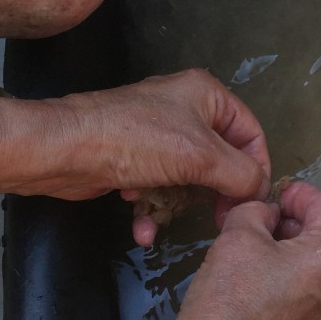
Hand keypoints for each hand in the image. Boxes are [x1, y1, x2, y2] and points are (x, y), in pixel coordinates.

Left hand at [0, 69, 270, 241]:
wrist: (62, 150)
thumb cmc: (137, 142)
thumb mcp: (201, 156)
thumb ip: (242, 174)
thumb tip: (258, 192)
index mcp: (206, 94)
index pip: (251, 133)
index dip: (257, 169)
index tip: (250, 203)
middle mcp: (185, 109)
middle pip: (221, 159)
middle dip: (215, 192)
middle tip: (217, 219)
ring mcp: (158, 134)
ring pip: (189, 177)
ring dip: (177, 205)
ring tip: (164, 220)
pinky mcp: (135, 158)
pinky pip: (159, 186)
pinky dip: (153, 207)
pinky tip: (142, 225)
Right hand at [149, 183, 320, 319]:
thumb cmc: (227, 298)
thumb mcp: (238, 234)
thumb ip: (259, 210)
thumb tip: (269, 214)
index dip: (299, 193)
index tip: (275, 194)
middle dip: (294, 222)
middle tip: (259, 218)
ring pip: (316, 264)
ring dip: (291, 248)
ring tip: (254, 246)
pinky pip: (309, 289)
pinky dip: (290, 274)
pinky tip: (257, 276)